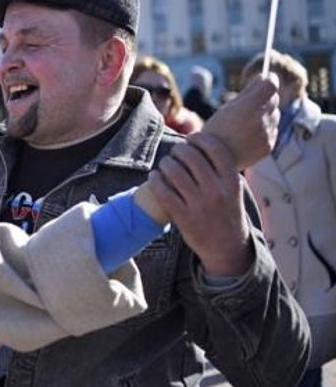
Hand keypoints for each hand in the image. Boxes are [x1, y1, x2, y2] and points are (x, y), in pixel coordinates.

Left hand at [147, 132, 252, 275]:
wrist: (227, 248)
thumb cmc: (227, 212)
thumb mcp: (234, 190)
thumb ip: (221, 169)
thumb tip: (203, 141)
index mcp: (232, 182)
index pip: (215, 148)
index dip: (199, 138)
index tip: (191, 138)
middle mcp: (217, 191)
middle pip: (190, 156)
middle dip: (178, 150)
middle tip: (175, 153)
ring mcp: (199, 205)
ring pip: (174, 171)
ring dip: (165, 163)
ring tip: (165, 165)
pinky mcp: (183, 217)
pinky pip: (162, 192)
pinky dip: (155, 180)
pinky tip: (154, 177)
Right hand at [201, 73, 279, 168]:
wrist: (211, 161)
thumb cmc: (215, 131)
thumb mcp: (226, 108)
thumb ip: (248, 92)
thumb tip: (263, 77)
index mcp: (247, 108)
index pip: (271, 85)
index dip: (268, 79)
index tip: (263, 79)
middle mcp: (260, 120)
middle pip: (274, 99)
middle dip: (265, 97)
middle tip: (250, 103)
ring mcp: (267, 134)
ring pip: (275, 115)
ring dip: (265, 114)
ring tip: (245, 124)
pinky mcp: (269, 145)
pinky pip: (273, 130)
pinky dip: (264, 129)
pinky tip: (247, 136)